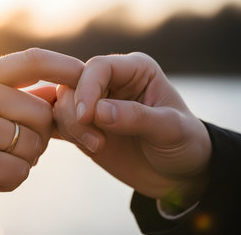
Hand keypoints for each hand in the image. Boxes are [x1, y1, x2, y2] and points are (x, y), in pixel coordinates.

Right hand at [0, 48, 83, 205]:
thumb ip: (16, 96)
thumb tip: (61, 94)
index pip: (32, 60)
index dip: (63, 66)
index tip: (84, 74)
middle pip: (43, 114)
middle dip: (40, 136)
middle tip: (19, 147)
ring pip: (34, 146)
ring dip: (25, 161)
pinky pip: (19, 171)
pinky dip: (12, 180)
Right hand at [54, 52, 211, 208]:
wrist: (177, 174)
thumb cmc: (183, 144)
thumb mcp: (171, 129)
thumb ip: (136, 117)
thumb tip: (98, 111)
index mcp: (135, 70)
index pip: (98, 67)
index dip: (87, 88)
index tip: (87, 117)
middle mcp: (111, 82)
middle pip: (72, 83)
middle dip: (75, 112)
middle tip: (96, 142)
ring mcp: (94, 105)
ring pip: (62, 104)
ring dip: (71, 126)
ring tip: (97, 146)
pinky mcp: (83, 127)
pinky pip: (58, 123)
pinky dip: (57, 132)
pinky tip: (77, 146)